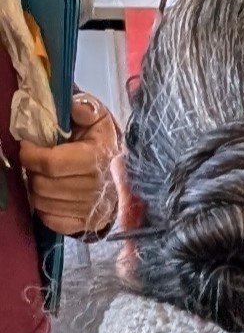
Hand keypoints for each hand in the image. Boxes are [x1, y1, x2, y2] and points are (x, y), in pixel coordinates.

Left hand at [19, 91, 118, 236]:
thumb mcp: (100, 121)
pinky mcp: (86, 225)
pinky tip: (52, 196)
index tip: (29, 147)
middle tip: (37, 164)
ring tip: (45, 179)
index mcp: (99, 158)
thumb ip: (87, 108)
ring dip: (37, 190)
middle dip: (33, 173)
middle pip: (43, 185)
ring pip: (42, 202)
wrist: (125, 181)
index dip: (32, 155)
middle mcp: (98, 187)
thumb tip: (76, 107)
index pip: (51, 164)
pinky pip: (51, 220)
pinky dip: (45, 209)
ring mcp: (92, 209)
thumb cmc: (104, 148)